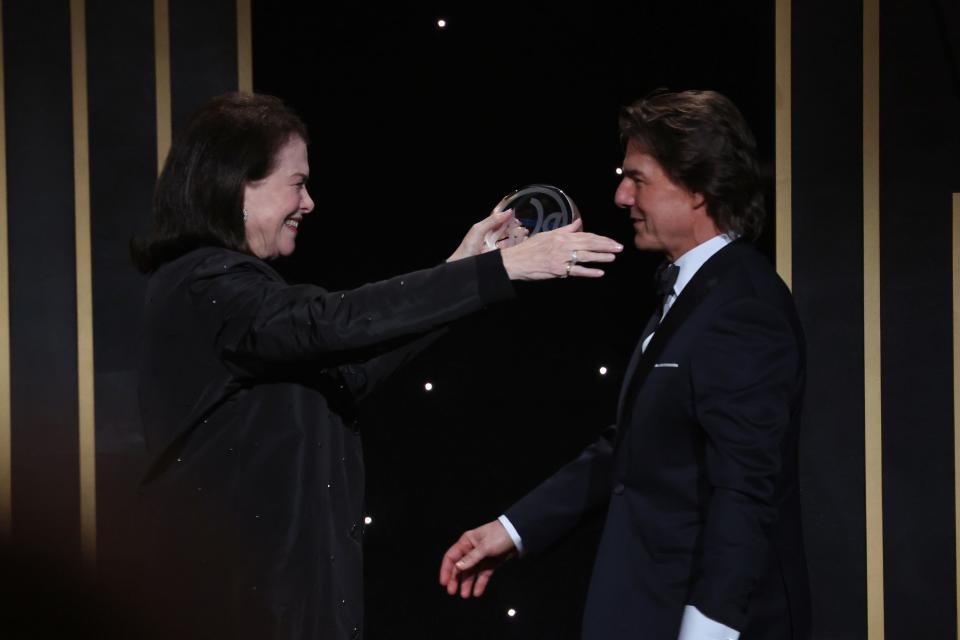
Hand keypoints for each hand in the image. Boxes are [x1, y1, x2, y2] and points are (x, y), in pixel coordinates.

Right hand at [439, 520, 516, 597]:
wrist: (517, 535)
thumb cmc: (498, 536)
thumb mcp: (485, 546)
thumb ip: (471, 558)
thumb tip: (457, 568)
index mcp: (466, 542)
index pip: (451, 557)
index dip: (446, 570)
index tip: (444, 583)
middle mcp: (471, 551)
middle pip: (460, 567)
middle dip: (456, 580)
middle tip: (452, 593)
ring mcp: (480, 558)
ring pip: (470, 573)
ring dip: (467, 584)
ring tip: (465, 596)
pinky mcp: (490, 564)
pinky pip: (482, 575)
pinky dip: (480, 584)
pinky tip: (477, 593)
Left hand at [447, 209, 526, 261]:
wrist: (463, 269)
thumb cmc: (466, 250)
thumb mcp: (478, 230)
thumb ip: (492, 220)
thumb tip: (507, 212)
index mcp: (485, 231)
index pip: (499, 222)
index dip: (508, 220)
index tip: (517, 219)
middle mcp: (490, 239)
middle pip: (505, 232)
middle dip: (515, 229)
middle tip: (523, 229)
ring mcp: (494, 249)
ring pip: (509, 241)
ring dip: (517, 238)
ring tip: (525, 236)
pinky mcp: (498, 258)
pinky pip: (509, 252)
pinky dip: (516, 247)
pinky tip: (521, 245)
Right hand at [499, 218, 622, 279]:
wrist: (517, 261)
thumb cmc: (531, 247)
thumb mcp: (548, 234)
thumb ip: (566, 230)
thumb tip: (579, 223)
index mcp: (562, 236)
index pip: (586, 235)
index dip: (600, 238)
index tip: (612, 241)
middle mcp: (563, 245)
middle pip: (589, 244)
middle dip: (606, 246)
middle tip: (619, 247)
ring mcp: (561, 258)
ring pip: (586, 256)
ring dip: (601, 257)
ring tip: (613, 257)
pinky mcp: (558, 270)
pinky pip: (577, 271)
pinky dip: (589, 272)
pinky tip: (600, 272)